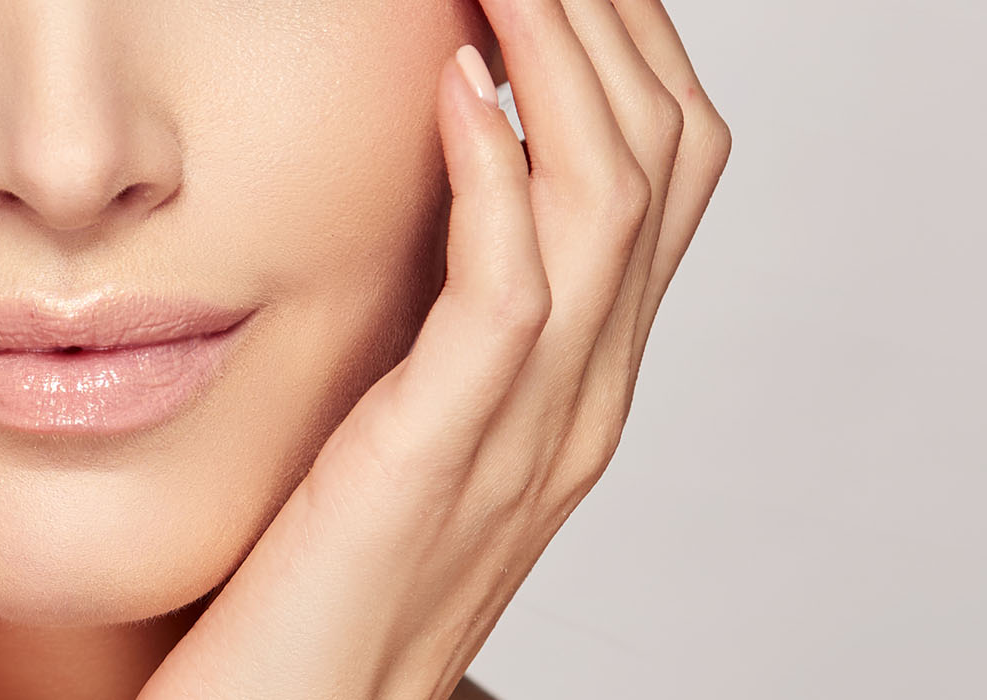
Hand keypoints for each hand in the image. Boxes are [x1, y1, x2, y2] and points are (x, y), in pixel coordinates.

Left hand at [140, 0, 729, 696]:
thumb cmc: (321, 582)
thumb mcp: (403, 428)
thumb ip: (441, 328)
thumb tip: (432, 196)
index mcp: (579, 387)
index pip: (658, 180)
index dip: (628, 54)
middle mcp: (583, 401)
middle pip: (665, 163)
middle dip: (615, 27)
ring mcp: (531, 434)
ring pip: (612, 200)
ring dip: (564, 59)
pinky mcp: (442, 456)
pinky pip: (509, 286)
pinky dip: (496, 171)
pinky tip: (450, 87)